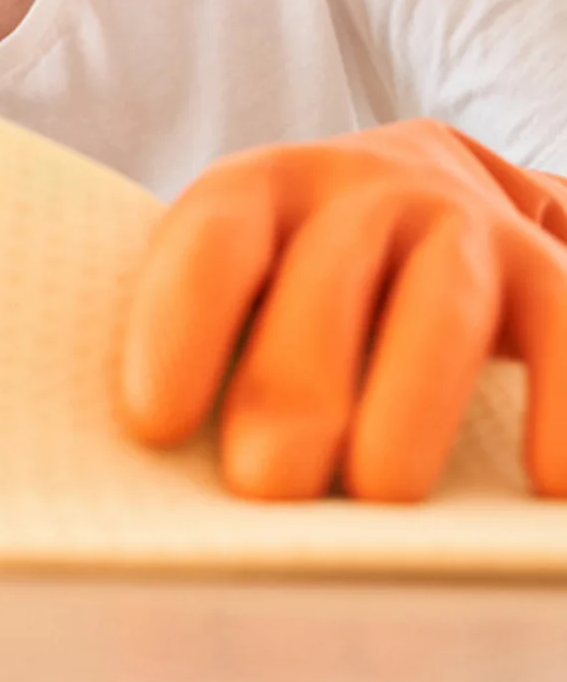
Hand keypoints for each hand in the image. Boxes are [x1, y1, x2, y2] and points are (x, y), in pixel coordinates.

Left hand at [116, 119, 566, 500]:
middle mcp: (362, 187)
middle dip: (292, 387)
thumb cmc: (301, 269)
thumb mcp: (248, 275)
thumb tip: (169, 468)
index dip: (178, 327)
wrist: (436, 191)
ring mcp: (461, 218)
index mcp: (260, 187)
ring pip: (440, 304)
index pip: (211, 241)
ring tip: (379, 495)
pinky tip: (543, 482)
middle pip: (325, 279)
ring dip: (409, 401)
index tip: (155, 425)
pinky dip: (560, 406)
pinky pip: (566, 330)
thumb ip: (212, 344)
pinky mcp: (548, 265)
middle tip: (263, 486)